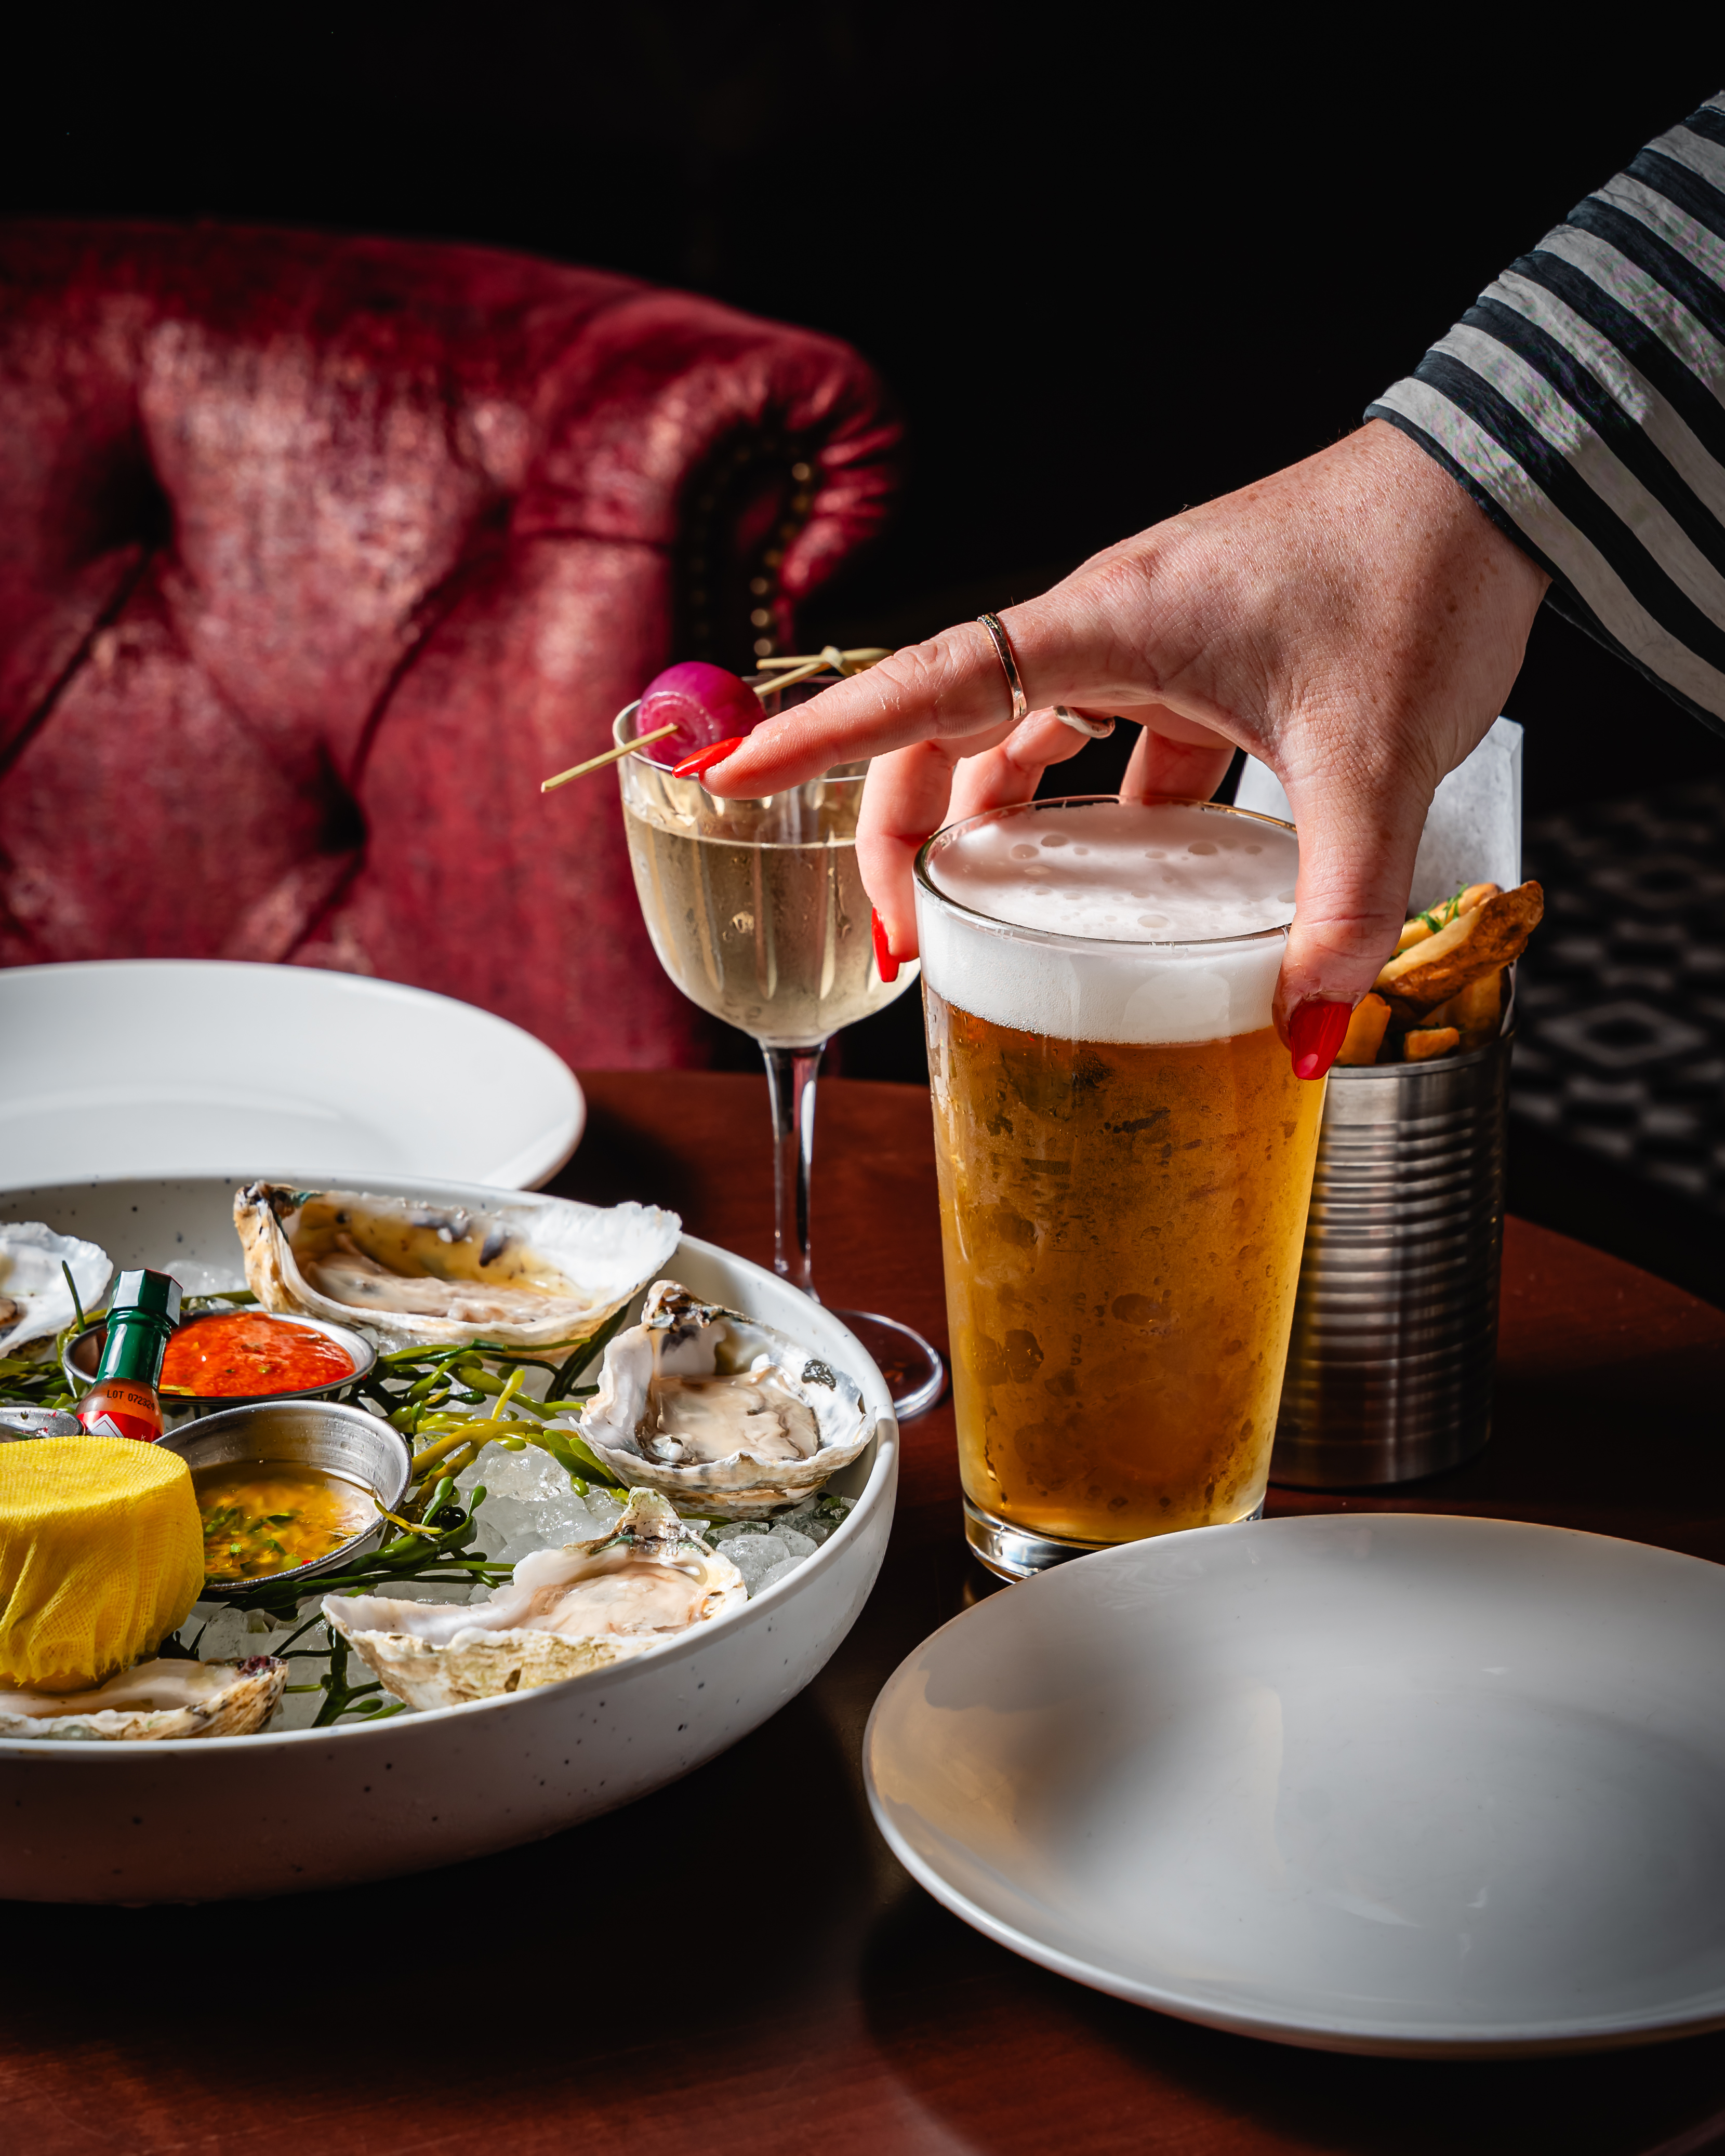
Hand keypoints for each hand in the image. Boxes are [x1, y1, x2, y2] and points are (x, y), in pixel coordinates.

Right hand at [705, 420, 1548, 1040]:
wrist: (1498, 482)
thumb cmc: (1420, 575)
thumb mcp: (1375, 757)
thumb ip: (1339, 901)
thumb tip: (1304, 1029)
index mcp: (1106, 625)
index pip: (925, 683)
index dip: (818, 738)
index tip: (722, 777)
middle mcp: (1105, 627)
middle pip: (950, 728)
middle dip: (905, 831)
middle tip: (902, 942)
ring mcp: (1149, 642)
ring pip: (1022, 737)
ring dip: (991, 826)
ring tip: (982, 924)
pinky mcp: (1198, 660)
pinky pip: (1108, 744)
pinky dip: (1093, 814)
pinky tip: (1123, 882)